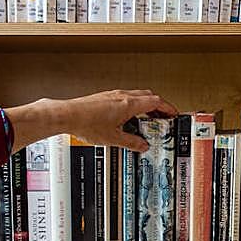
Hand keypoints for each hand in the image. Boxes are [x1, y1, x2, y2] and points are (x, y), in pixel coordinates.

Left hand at [6, 90, 177, 152]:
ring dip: (146, 106)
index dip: (168, 108)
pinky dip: (133, 106)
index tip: (173, 114)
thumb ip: (132, 142)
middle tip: (163, 117)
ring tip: (146, 119)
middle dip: (159, 107)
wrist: (67, 115)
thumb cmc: (86, 123)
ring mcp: (113, 95)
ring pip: (137, 96)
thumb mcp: (114, 138)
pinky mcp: (104, 98)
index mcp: (130, 104)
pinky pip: (125, 98)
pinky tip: (127, 118)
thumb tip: (142, 145)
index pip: (157, 102)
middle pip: (149, 96)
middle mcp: (122, 96)